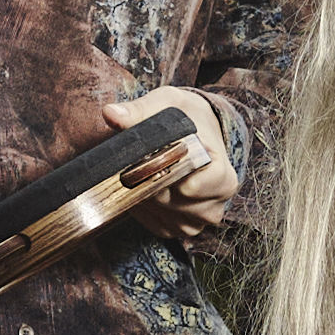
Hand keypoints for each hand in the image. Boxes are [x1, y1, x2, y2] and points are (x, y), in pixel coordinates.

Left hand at [142, 84, 246, 238]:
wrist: (197, 132)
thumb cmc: (187, 117)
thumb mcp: (169, 104)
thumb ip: (141, 110)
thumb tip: (110, 114)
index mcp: (223, 179)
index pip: (188, 188)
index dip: (163, 169)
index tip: (152, 151)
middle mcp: (213, 207)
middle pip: (165, 199)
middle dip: (145, 177)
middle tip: (137, 156)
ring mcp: (195, 222)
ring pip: (155, 212)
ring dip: (141, 192)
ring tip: (142, 168)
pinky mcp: (176, 230)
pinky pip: (150, 222)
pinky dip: (140, 204)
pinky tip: (141, 184)